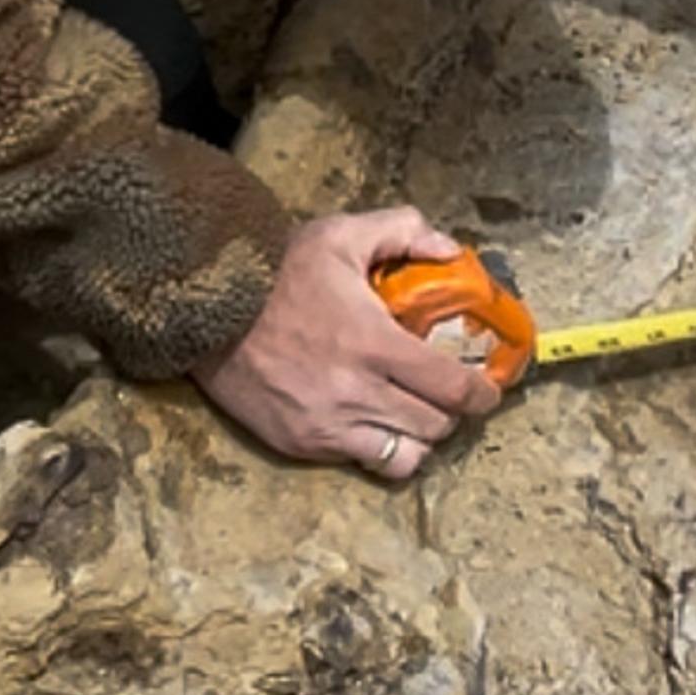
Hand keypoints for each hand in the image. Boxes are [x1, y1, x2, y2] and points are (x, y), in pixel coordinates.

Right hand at [193, 206, 501, 478]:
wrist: (207, 305)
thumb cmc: (279, 269)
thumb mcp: (341, 234)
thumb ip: (404, 231)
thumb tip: (451, 250)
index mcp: (375, 342)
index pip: (452, 388)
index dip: (481, 393)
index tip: (488, 386)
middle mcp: (357, 392)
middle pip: (435, 426)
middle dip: (452, 412)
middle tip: (448, 393)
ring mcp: (329, 425)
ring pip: (406, 454)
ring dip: (421, 436)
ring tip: (415, 412)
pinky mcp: (302, 443)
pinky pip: (364, 463)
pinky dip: (383, 450)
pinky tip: (378, 425)